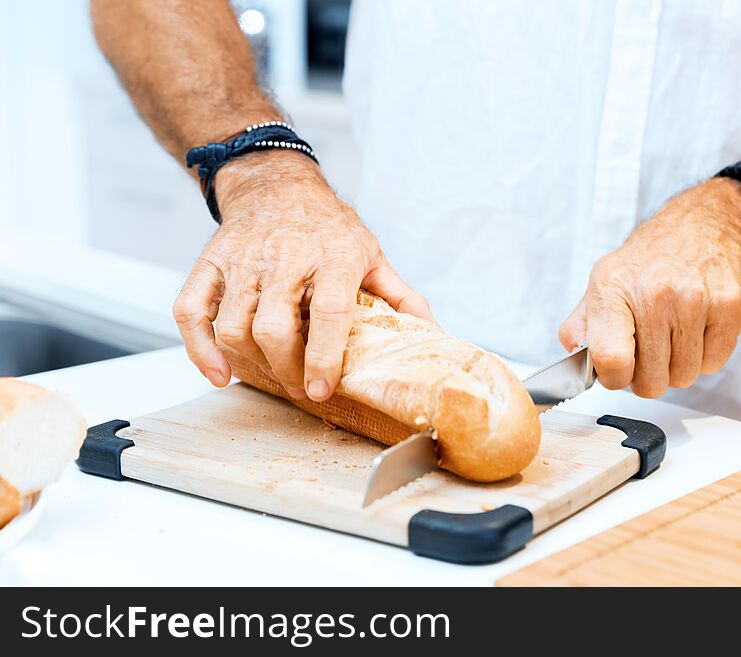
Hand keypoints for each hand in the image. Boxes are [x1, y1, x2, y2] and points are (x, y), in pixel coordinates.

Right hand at [173, 150, 433, 400]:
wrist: (277, 184)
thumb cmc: (328, 226)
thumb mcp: (371, 254)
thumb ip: (401, 296)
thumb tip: (434, 334)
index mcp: (333, 256)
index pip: (330, 312)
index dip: (325, 357)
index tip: (323, 389)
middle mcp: (285, 258)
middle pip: (275, 327)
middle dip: (288, 370)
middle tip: (304, 388)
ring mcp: (243, 261)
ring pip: (234, 326)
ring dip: (252, 363)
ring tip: (275, 375)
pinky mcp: (210, 264)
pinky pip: (191, 310)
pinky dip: (199, 349)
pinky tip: (219, 374)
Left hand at [558, 178, 740, 397]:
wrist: (702, 226)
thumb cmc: (650, 263)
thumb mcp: (602, 283)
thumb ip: (579, 327)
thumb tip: (576, 358)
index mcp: (613, 289)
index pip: (611, 359)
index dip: (614, 377)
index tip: (619, 370)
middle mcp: (654, 294)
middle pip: (651, 381)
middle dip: (648, 375)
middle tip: (650, 351)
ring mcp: (695, 300)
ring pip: (684, 377)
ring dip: (677, 366)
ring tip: (674, 335)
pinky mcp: (730, 307)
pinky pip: (713, 364)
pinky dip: (704, 356)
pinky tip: (697, 328)